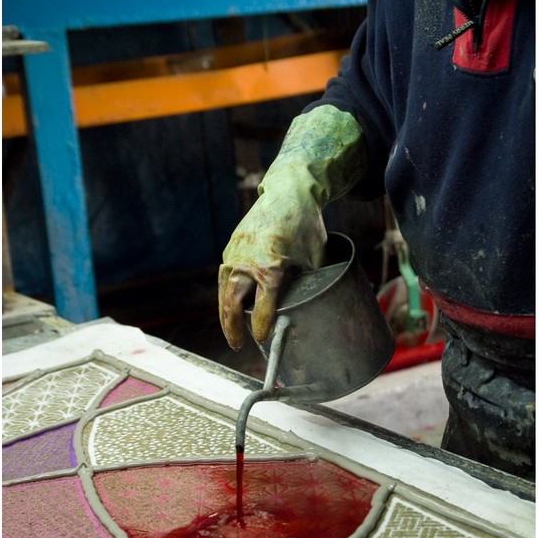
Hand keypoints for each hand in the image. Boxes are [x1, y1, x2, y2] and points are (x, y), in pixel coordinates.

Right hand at [218, 175, 325, 349]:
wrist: (288, 191)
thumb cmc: (305, 225)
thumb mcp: (313, 258)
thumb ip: (307, 283)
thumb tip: (309, 307)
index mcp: (269, 265)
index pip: (262, 306)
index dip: (262, 326)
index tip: (262, 339)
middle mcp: (246, 261)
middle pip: (233, 302)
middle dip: (233, 327)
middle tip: (238, 345)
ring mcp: (235, 253)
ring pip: (225, 291)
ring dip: (225, 314)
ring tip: (231, 332)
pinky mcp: (231, 247)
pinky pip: (226, 276)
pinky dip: (227, 294)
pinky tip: (232, 305)